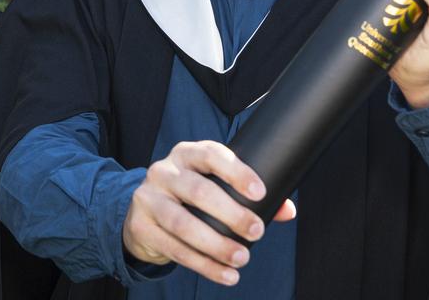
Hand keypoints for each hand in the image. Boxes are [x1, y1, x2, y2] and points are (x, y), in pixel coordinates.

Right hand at [122, 140, 295, 285]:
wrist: (142, 212)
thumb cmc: (188, 195)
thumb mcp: (212, 184)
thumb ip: (248, 195)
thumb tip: (287, 210)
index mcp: (186, 154)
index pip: (211, 155)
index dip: (237, 172)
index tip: (260, 192)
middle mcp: (164, 171)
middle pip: (198, 191)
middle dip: (232, 214)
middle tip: (257, 231)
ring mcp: (148, 198)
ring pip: (183, 223)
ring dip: (216, 244)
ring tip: (241, 258)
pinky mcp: (141, 227)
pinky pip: (174, 249)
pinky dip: (203, 265)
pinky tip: (224, 274)